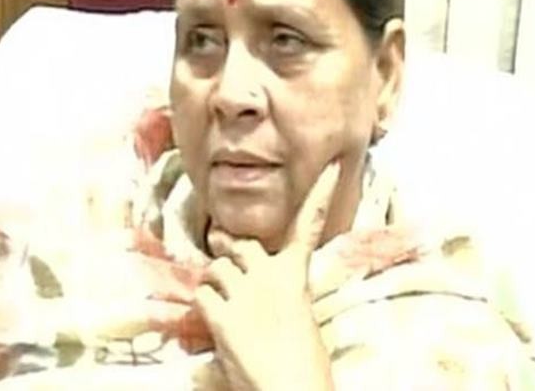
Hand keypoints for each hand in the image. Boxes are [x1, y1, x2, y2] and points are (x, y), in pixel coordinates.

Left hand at [194, 162, 339, 390]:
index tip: (333, 167)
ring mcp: (242, 293)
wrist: (292, 390)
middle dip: (231, 247)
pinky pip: (202, 295)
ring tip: (224, 303)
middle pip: (242, 244)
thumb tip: (261, 303)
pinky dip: (205, 305)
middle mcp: (268, 276)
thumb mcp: (303, 324)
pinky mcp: (219, 315)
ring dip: (217, 282)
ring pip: (217, 268)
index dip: (319, 194)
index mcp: (296, 278)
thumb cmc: (306, 367)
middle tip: (223, 249)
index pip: (307, 227)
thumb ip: (283, 300)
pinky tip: (215, 322)